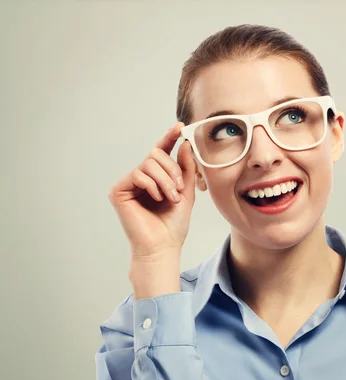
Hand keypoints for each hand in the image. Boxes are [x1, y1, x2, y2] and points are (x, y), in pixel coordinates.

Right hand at [108, 123, 196, 297]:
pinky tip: (156, 199)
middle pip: (155, 154)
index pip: (162, 152)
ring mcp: (129, 184)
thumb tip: (184, 144)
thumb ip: (185, 168)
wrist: (163, 245)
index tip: (179, 126)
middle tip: (179, 189)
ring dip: (165, 180)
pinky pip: (138, 174)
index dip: (169, 138)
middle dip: (172, 170)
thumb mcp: (186, 192)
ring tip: (171, 198)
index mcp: (157, 177)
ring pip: (149, 164)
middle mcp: (141, 178)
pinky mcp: (119, 191)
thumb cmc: (174, 223)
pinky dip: (152, 186)